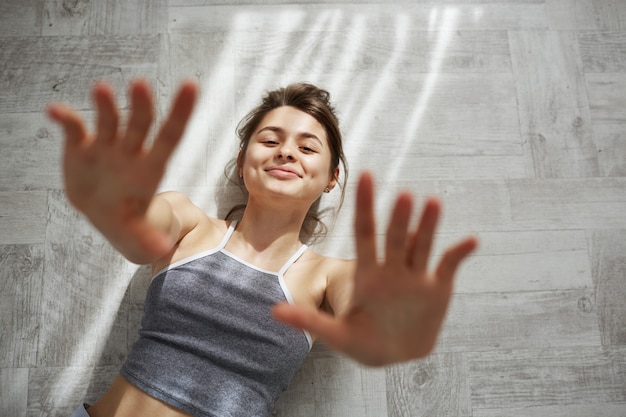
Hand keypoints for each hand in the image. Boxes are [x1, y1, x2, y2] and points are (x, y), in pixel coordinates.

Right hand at [47, 79, 197, 261]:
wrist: (105, 214)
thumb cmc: (129, 218)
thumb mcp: (139, 232)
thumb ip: (148, 238)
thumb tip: (162, 252)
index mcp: (151, 167)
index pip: (171, 135)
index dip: (180, 112)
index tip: (190, 85)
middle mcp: (131, 150)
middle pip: (140, 124)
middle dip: (141, 106)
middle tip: (141, 86)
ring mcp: (106, 146)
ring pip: (109, 120)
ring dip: (105, 105)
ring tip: (102, 90)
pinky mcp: (81, 148)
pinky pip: (74, 130)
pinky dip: (65, 119)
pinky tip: (54, 112)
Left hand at [273, 172, 477, 365]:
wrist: (392, 355)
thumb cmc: (362, 342)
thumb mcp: (335, 335)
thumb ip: (308, 320)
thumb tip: (273, 311)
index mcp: (367, 273)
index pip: (365, 232)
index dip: (365, 206)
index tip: (365, 175)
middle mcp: (392, 268)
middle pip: (396, 237)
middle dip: (399, 218)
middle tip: (403, 196)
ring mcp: (416, 276)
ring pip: (423, 244)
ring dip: (428, 225)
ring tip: (433, 203)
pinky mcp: (438, 288)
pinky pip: (449, 266)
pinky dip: (459, 254)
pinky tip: (471, 241)